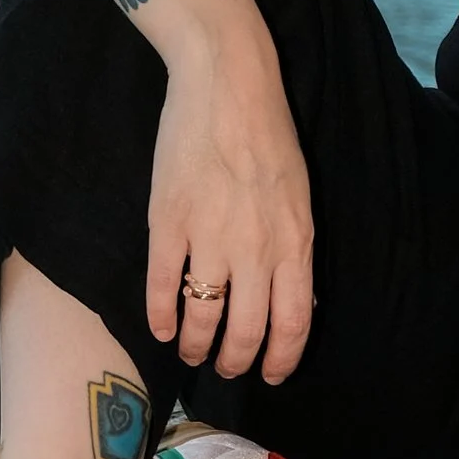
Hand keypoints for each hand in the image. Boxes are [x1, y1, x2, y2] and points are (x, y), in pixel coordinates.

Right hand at [144, 29, 315, 384]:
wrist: (227, 84)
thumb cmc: (268, 135)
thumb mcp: (298, 196)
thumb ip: (295, 247)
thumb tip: (296, 297)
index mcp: (295, 241)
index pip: (294, 322)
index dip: (281, 358)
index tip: (270, 374)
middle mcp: (256, 249)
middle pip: (246, 331)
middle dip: (235, 361)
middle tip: (225, 368)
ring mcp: (210, 238)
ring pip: (202, 318)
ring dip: (196, 346)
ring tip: (192, 353)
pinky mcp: (169, 223)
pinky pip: (162, 287)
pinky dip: (160, 317)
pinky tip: (161, 328)